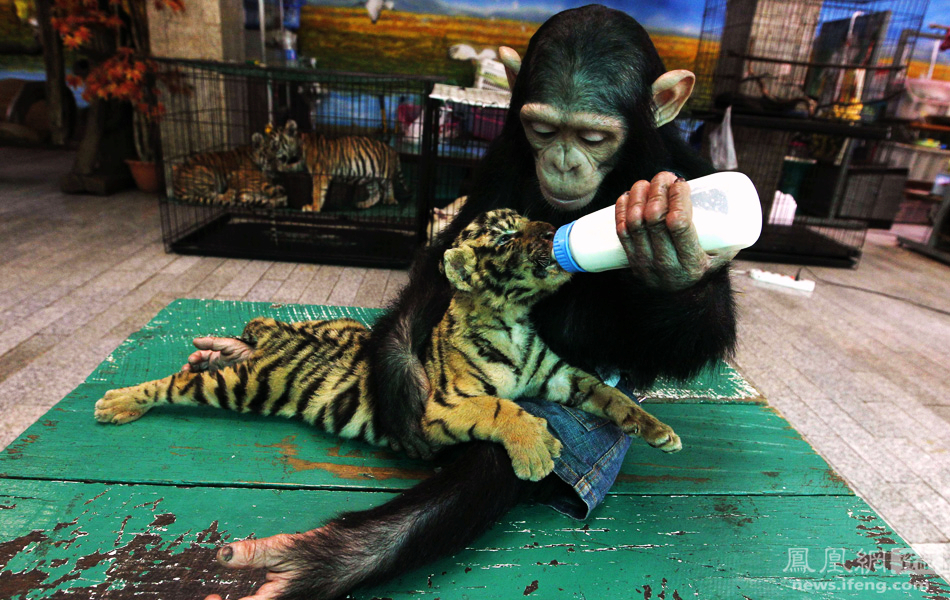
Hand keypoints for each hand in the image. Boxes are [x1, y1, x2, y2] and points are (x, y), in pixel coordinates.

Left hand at [615, 171, 734, 289]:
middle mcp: (666, 265)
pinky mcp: (631, 262)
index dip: (677, 198)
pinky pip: (621, 232)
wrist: (682, 300)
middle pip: (654, 219)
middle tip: (664, 177)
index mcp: (692, 263)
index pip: (679, 223)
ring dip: (638, 197)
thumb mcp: (722, 257)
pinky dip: (621, 210)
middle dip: (657, 190)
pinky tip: (628, 195)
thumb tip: (734, 199)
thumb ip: (730, 234)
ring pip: (634, 223)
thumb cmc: (706, 269)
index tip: (681, 183)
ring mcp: (645, 264)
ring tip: (646, 183)